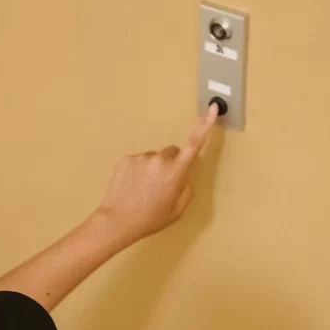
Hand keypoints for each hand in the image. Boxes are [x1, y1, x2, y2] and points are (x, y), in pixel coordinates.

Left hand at [94, 106, 218, 247]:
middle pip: (172, 153)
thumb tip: (183, 176)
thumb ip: (186, 189)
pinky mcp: (127, 159)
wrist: (118, 221)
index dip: (205, 126)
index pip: (194, 144)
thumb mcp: (177, 210)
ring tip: (144, 189)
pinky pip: (139, 161)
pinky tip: (134, 186)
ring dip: (153, 169)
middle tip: (162, 185)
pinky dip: (139, 171)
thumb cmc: (150, 219)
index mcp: (175, 173)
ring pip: (154, 158)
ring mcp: (142, 157)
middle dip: (171, 164)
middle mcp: (159, 160)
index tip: (212, 108)